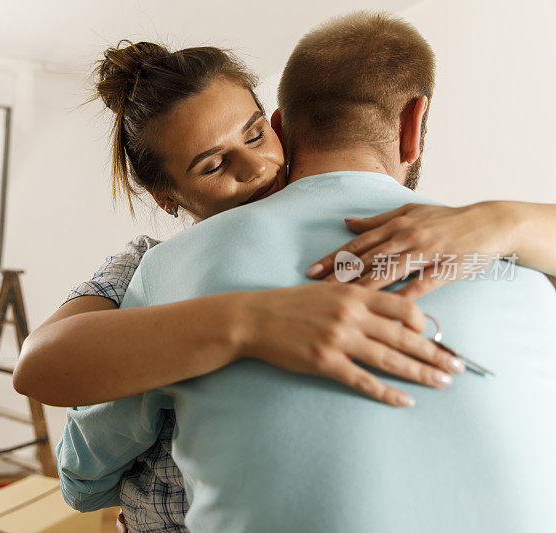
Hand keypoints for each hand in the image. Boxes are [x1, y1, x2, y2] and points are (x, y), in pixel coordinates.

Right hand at [238, 283, 464, 407]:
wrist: (255, 318)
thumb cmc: (290, 304)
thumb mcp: (326, 291)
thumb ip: (357, 298)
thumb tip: (385, 311)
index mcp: (353, 295)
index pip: (401, 306)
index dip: (424, 322)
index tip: (435, 335)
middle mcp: (350, 315)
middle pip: (404, 335)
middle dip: (434, 353)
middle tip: (457, 366)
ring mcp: (338, 339)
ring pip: (390, 358)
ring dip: (420, 373)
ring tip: (442, 383)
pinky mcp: (325, 362)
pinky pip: (363, 380)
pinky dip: (387, 392)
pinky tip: (405, 401)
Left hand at [305, 202, 518, 298]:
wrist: (488, 223)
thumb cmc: (445, 220)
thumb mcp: (410, 213)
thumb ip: (377, 221)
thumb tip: (347, 222)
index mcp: (396, 225)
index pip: (357, 244)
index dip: (333, 258)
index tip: (311, 272)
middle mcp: (406, 236)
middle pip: (366, 258)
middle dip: (339, 275)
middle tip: (315, 290)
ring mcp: (425, 252)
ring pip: (388, 271)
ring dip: (362, 286)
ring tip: (341, 301)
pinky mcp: (444, 268)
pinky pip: (420, 285)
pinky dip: (402, 298)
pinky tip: (385, 312)